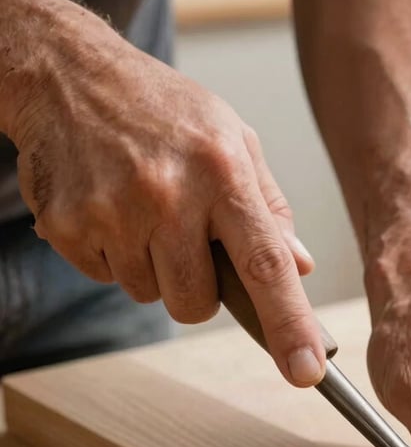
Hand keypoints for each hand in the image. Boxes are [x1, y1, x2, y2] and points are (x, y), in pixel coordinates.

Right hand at [9, 0, 324, 386]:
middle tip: (185, 236)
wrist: (69, 74)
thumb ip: (270, 206)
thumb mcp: (233, 139)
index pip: (266, 264)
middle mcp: (169, 194)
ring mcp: (113, 212)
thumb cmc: (164, 111)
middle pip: (197, 303)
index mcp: (222, 170)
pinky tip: (110, 207)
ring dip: (151, 267)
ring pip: (149, 294)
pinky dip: (112, 254)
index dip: (289, 324)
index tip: (306, 371)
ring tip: (143, 208)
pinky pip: (106, 278)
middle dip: (197, 288)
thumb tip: (300, 267)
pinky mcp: (69, 226)